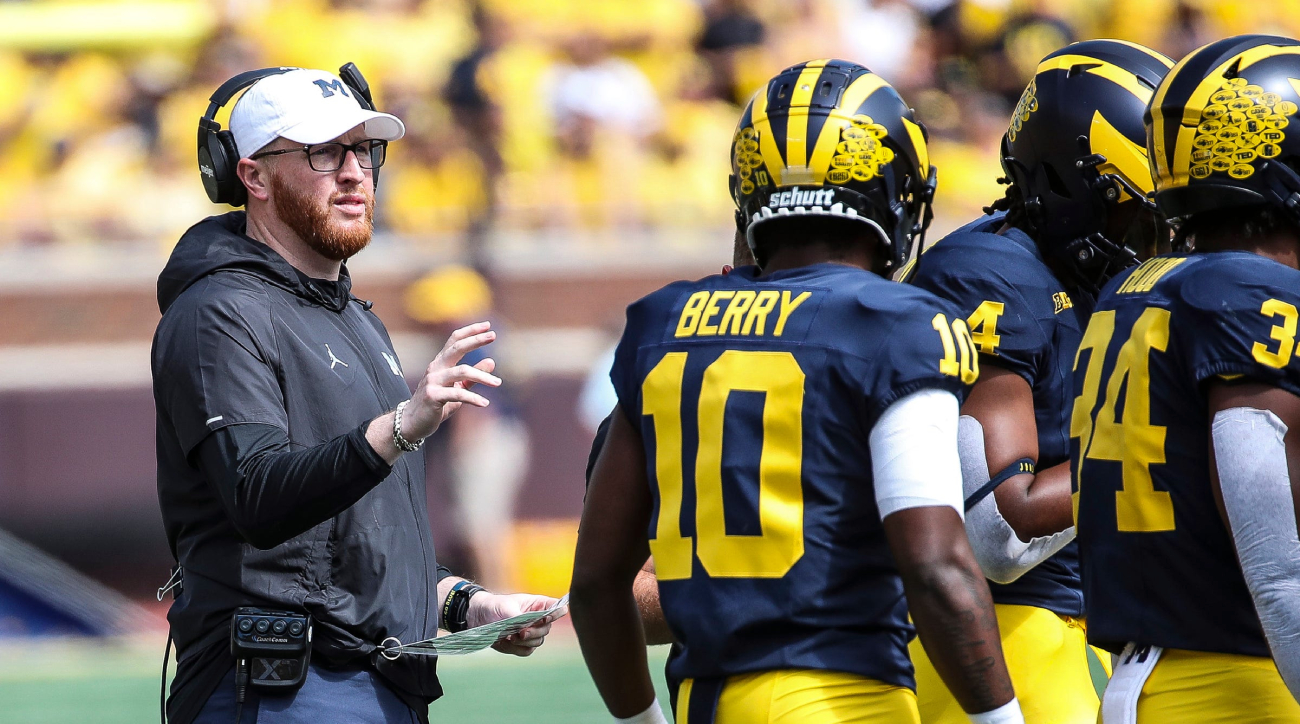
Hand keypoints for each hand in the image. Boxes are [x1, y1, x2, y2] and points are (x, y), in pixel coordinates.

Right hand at [401, 322, 500, 440]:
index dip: (470, 331)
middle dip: (476, 340)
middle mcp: (436, 368)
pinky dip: (473, 398)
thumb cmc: (436, 404)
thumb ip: (472, 377)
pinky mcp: (433, 396)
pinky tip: (485, 403)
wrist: (412, 423)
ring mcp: (433, 381)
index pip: (455, 340)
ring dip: (482, 377)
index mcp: (440, 363)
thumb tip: (492, 361)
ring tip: (498, 383)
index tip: (488, 326)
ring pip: (462, 371)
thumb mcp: (457, 389)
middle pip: (457, 348)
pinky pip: (458, 394)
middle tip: (494, 335)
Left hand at [466, 592, 564, 656]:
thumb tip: (525, 627)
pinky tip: (505, 641)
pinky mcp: (522, 645)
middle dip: (534, 632)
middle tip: (521, 632)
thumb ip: (518, 617)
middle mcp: (538, 619)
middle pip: (547, 629)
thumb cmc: (495, 606)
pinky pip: (526, 651)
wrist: (479, 618)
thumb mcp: (506, 607)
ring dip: (524, 642)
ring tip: (510, 637)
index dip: (556, 613)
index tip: (545, 618)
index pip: (556, 607)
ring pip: (537, 642)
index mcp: (538, 604)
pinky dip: (515, 648)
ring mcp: (531, 633)